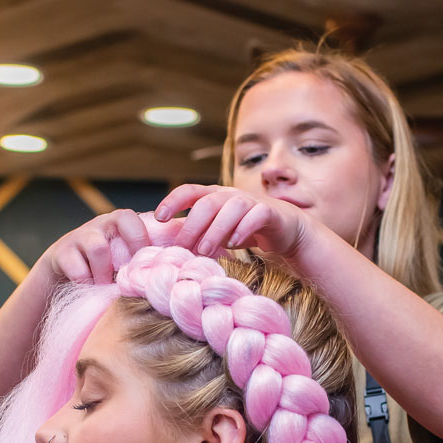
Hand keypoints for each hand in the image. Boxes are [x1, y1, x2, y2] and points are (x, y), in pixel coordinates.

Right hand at [42, 209, 155, 285]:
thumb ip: (142, 262)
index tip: (148, 267)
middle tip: (132, 273)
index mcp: (121, 224)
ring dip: (105, 273)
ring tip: (105, 286)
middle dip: (134, 245)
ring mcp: (81, 235)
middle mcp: (102, 223)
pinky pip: (77, 268)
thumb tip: (167, 273)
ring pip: (99, 248)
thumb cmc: (103, 269)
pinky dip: (85, 283)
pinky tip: (88, 289)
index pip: (141, 219)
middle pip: (124, 218)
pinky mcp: (61, 252)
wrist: (63, 273)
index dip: (146, 241)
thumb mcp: (123, 261)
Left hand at [154, 185, 307, 258]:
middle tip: (182, 248)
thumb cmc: (244, 230)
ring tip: (204, 251)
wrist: (284, 228)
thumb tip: (169, 249)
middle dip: (192, 225)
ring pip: (231, 208)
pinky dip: (243, 229)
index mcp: (214, 196)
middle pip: (208, 202)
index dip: (173, 201)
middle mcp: (230, 195)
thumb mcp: (217, 230)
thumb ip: (197, 234)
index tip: (159, 218)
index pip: (190, 191)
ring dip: (215, 229)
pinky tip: (233, 244)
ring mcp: (251, 202)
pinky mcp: (269, 212)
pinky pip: (256, 216)